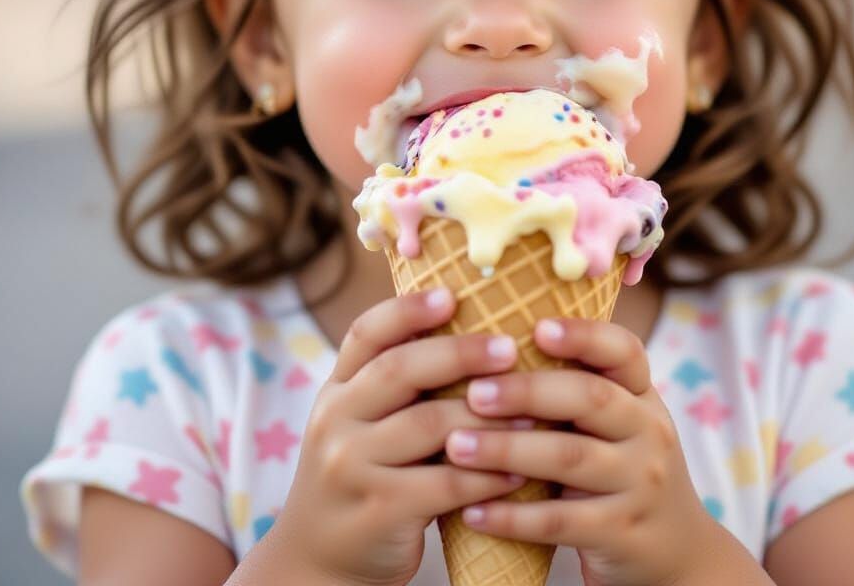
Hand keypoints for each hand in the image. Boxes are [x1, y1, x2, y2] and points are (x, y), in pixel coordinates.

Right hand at [271, 287, 533, 585]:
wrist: (318, 562)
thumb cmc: (363, 475)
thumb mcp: (360, 421)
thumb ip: (397, 381)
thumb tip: (470, 322)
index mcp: (336, 388)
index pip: (366, 333)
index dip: (408, 309)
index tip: (451, 295)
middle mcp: (335, 420)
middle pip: (400, 369)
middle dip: (460, 353)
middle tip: (510, 347)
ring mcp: (350, 467)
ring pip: (428, 426)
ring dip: (488, 416)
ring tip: (534, 410)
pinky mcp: (377, 512)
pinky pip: (443, 484)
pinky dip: (485, 475)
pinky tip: (518, 470)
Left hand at [444, 316, 714, 585]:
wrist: (676, 552)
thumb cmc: (620, 466)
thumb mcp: (615, 420)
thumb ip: (572, 384)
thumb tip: (490, 341)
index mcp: (641, 394)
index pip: (623, 350)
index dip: (583, 335)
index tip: (537, 328)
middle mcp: (648, 432)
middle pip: (590, 398)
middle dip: (527, 391)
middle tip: (473, 391)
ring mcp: (640, 484)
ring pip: (570, 458)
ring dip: (507, 449)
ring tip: (456, 445)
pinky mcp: (622, 534)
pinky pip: (560, 523)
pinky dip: (512, 517)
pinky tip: (471, 510)